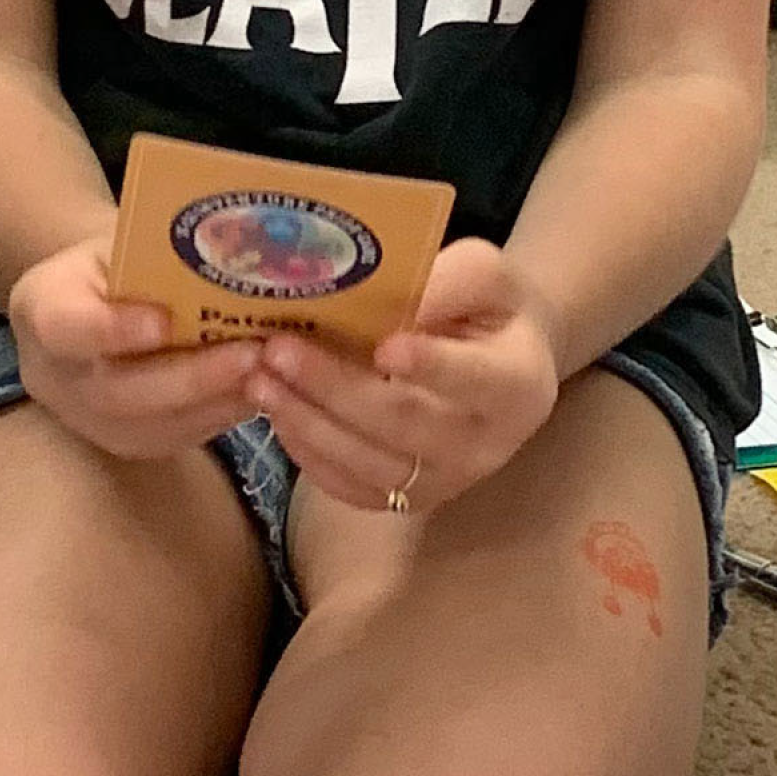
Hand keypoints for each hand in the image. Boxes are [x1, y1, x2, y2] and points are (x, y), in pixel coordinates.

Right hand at [7, 234, 266, 460]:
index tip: (165, 321)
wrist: (88, 306)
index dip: (114, 329)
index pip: (67, 328)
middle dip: (191, 377)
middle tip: (252, 354)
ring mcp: (88, 419)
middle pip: (119, 391)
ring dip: (217, 401)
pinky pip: (177, 436)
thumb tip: (228, 239)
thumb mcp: (119, 239)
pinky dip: (222, 414)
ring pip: (154, 424)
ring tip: (271, 372)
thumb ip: (155, 249)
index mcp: (42, 308)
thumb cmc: (112, 262)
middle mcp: (55, 376)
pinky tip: (263, 389)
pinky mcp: (127, 441)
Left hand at [252, 237, 560, 515]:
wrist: (498, 361)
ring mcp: (445, 481)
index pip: (473, 380)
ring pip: (369, 463)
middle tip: (278, 350)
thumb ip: (450, 281)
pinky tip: (274, 413)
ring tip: (259, 380)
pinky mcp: (407, 500)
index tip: (384, 346)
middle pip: (405, 423)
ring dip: (307, 422)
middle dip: (335, 388)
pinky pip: (351, 488)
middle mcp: (485, 446)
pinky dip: (308, 453)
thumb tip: (396, 299)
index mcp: (517, 386)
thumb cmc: (489, 308)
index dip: (430, 366)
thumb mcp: (487, 276)